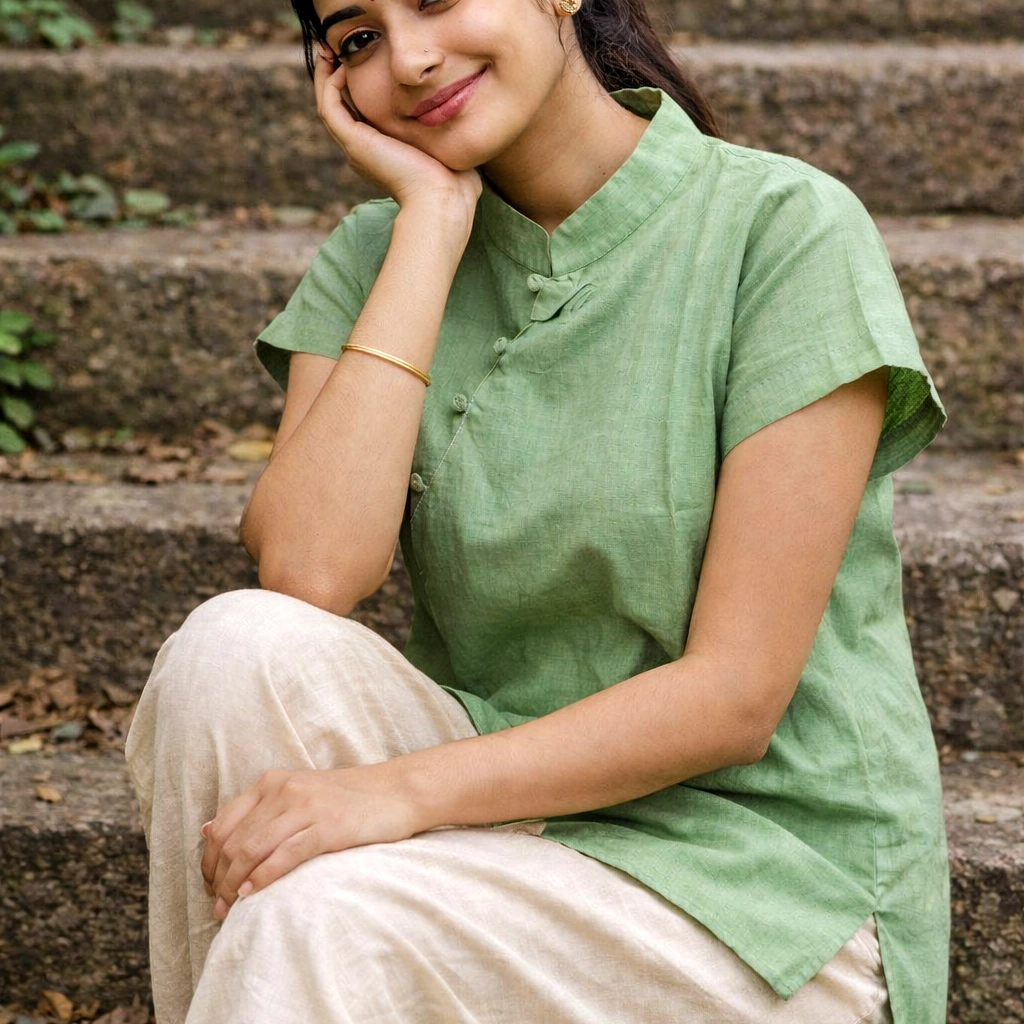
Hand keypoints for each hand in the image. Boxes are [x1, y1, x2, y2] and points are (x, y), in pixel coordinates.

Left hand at [199, 762, 424, 920]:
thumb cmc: (344, 800)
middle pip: (233, 842)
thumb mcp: (295, 794)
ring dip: (234, 885)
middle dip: (218, 880)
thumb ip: (254, 810)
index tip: (210, 889)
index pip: (222, 826)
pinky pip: (285, 854)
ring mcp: (305, 806)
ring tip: (230, 910)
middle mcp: (283, 790)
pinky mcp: (327, 826)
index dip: (208, 863)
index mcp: (270, 782)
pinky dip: (263, 878)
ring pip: (252, 849)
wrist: (395, 791)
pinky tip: (253, 895)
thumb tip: (206, 830)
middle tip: (217, 908)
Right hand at [313, 45, 481, 217]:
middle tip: (335, 47)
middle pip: (340, 107)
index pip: (362, 114)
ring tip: (329, 47)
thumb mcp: (448, 148)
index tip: (363, 61)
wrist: (442, 201)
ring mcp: (357, 148)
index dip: (358, 88)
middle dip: (335, 76)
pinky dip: (330, 85)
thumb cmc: (453, 185)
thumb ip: (447, 131)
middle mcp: (364, 151)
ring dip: (325, 75)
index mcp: (383, 153)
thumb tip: (461, 115)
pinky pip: (330, 108)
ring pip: (329, 105)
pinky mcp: (355, 144)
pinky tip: (341, 67)